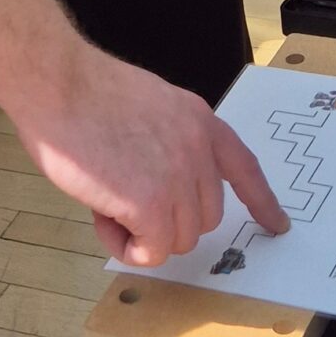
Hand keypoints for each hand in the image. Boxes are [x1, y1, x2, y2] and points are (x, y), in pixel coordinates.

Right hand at [14, 43, 291, 267]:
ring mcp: (179, 177)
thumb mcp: (149, 106)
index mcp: (198, 120)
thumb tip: (161, 184)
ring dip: (142, 234)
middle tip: (120, 197)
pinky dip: (126, 248)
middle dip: (166, 220)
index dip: (262, 200)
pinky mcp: (152, 205)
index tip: (278, 224)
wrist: (57, 84)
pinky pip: (151, 251)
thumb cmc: (84, 92)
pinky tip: (102, 217)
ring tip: (104, 201)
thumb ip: (168, 142)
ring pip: (178, 239)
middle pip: (204, 217)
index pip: (244, 167)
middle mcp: (198, 148)